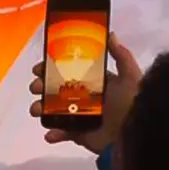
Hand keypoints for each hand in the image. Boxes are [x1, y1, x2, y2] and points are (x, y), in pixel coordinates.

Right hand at [29, 32, 143, 154]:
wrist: (133, 135)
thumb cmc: (131, 103)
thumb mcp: (130, 77)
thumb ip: (121, 56)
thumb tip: (110, 34)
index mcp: (96, 83)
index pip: (70, 71)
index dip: (53, 68)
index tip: (40, 67)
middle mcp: (86, 98)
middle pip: (58, 89)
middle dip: (42, 87)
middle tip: (36, 87)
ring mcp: (81, 116)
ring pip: (54, 110)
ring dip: (41, 109)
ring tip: (36, 110)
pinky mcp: (79, 134)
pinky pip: (62, 133)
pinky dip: (54, 133)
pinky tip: (50, 133)